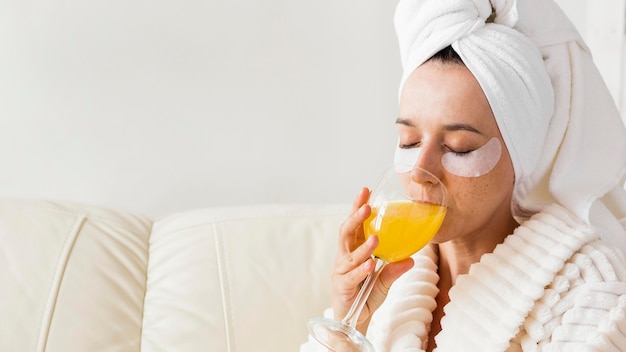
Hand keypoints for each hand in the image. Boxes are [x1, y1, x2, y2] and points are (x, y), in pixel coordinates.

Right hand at [331, 187, 414, 333]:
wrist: (353, 320)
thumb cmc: (366, 295)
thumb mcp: (384, 280)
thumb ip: (394, 269)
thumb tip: (412, 259)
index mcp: (352, 249)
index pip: (354, 224)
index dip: (357, 207)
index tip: (366, 191)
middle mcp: (343, 257)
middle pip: (346, 232)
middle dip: (355, 218)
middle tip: (367, 207)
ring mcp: (341, 271)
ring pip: (349, 254)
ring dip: (363, 246)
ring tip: (376, 238)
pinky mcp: (342, 286)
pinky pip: (352, 276)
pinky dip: (362, 269)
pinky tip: (371, 264)